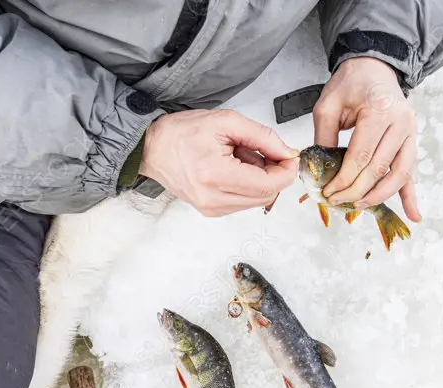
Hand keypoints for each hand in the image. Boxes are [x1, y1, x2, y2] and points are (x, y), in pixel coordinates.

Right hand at [140, 110, 298, 216]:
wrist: (153, 148)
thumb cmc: (181, 133)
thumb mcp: (226, 122)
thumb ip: (263, 137)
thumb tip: (287, 153)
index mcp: (216, 175)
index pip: (269, 184)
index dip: (287, 170)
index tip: (289, 156)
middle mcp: (214, 199)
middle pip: (267, 195)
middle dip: (274, 173)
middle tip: (262, 151)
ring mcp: (212, 208)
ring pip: (258, 200)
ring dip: (259, 179)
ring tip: (240, 158)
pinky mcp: (211, 211)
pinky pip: (244, 202)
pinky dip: (247, 185)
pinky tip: (233, 169)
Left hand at [313, 57, 420, 220]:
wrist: (374, 67)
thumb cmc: (351, 83)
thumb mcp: (328, 105)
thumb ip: (324, 138)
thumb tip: (320, 173)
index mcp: (379, 110)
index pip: (361, 156)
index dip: (345, 179)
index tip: (329, 192)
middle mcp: (401, 122)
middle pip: (379, 168)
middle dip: (357, 191)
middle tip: (337, 201)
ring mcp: (410, 133)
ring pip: (399, 174)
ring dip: (379, 196)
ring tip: (360, 207)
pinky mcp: (412, 141)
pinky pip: (411, 172)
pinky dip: (410, 194)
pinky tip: (413, 215)